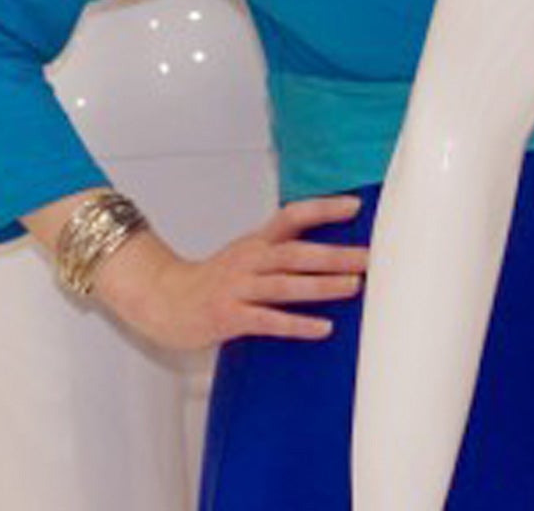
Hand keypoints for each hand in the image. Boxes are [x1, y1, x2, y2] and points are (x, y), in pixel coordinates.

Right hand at [91, 196, 367, 350]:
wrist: (164, 301)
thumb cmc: (214, 282)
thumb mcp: (246, 256)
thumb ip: (279, 252)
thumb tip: (328, 251)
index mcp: (255, 243)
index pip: (292, 216)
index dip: (323, 209)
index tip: (355, 206)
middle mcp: (249, 260)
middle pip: (296, 252)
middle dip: (335, 254)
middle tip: (369, 256)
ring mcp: (238, 288)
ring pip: (285, 284)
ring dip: (322, 285)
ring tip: (354, 286)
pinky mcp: (229, 317)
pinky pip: (268, 320)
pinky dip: (297, 324)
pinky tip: (323, 328)